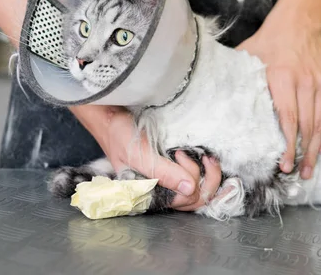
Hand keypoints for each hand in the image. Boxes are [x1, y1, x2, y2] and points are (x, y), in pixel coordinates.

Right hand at [100, 108, 222, 210]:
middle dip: (206, 179)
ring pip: (200, 192)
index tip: (179, 154)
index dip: (191, 179)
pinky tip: (205, 157)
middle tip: (199, 156)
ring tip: (204, 156)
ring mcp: (169, 181)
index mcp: (150, 194)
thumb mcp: (138, 154)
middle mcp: (161, 191)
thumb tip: (190, 188)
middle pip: (196, 200)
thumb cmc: (119, 137)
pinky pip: (197, 180)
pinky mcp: (174, 170)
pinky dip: (207, 171)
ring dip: (209, 175)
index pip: (184, 200)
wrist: (111, 119)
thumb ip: (161, 172)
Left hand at [236, 23, 320, 178]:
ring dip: (316, 148)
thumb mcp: (246, 58)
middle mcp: (305, 81)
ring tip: (310, 168)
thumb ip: (235, 79)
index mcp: (281, 78)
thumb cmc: (267, 45)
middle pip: (307, 126)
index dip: (287, 146)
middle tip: (299, 174)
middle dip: (303, 154)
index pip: (288, 119)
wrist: (298, 24)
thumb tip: (212, 99)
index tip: (284, 165)